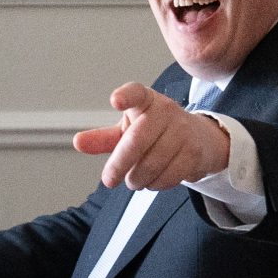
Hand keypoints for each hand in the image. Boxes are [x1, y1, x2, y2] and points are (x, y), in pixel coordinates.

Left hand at [72, 82, 230, 190]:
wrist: (199, 139)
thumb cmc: (155, 133)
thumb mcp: (128, 131)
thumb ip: (103, 138)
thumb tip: (78, 142)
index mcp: (145, 101)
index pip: (135, 93)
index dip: (126, 96)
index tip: (115, 100)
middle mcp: (165, 111)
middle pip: (137, 140)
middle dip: (119, 165)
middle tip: (109, 180)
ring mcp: (182, 131)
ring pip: (152, 163)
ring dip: (137, 179)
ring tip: (134, 180)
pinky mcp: (194, 152)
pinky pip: (169, 176)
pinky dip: (155, 184)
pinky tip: (153, 180)